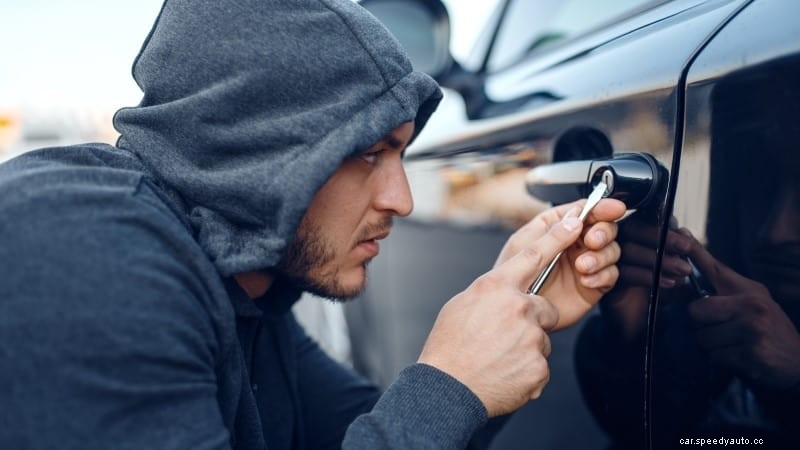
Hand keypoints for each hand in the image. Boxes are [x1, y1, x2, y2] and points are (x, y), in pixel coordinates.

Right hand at [418, 211, 584, 416]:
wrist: (447, 390)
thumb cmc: (449, 348)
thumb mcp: (461, 305)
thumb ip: (490, 292)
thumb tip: (503, 289)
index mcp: (495, 287)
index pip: (533, 254)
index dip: (557, 237)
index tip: (574, 222)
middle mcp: (517, 308)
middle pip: (543, 307)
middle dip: (532, 320)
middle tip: (504, 337)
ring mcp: (531, 337)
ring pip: (541, 338)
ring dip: (526, 348)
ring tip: (498, 358)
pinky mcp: (540, 366)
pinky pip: (540, 364)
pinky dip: (526, 371)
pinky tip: (505, 374)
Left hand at [494, 198, 625, 329]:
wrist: (515, 310)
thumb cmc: (511, 277)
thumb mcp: (526, 248)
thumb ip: (552, 233)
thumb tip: (576, 219)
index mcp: (556, 227)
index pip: (583, 210)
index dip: (601, 207)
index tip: (614, 208)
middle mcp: (573, 243)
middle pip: (604, 228)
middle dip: (603, 232)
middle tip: (592, 241)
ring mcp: (585, 263)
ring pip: (611, 250)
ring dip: (601, 256)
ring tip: (582, 266)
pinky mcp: (593, 285)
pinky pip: (610, 275)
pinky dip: (602, 275)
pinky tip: (586, 280)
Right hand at [598, 216, 693, 339]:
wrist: (638, 327)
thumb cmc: (656, 294)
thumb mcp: (673, 269)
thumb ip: (677, 250)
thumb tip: (685, 232)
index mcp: (631, 234)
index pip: (643, 219)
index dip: (664, 226)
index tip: (686, 240)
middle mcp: (614, 242)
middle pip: (632, 229)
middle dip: (661, 237)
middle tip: (686, 249)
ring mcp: (604, 260)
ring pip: (627, 249)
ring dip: (659, 259)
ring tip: (683, 271)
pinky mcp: (600, 280)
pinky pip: (622, 272)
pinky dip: (647, 276)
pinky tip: (668, 283)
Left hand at [684, 230, 799, 390]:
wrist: (798, 364)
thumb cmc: (769, 333)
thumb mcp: (753, 304)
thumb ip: (723, 292)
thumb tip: (686, 277)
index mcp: (749, 290)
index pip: (715, 268)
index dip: (694, 251)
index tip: (680, 234)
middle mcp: (751, 305)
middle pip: (695, 310)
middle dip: (702, 325)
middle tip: (723, 330)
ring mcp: (752, 329)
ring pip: (702, 337)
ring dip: (713, 346)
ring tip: (735, 345)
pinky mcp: (750, 354)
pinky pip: (715, 356)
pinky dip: (723, 361)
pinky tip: (742, 358)